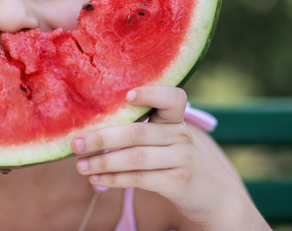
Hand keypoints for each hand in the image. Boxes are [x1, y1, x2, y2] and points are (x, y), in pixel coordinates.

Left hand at [72, 86, 267, 229]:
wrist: (215, 196)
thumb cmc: (178, 161)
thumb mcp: (169, 140)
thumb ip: (142, 130)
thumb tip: (91, 129)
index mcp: (175, 119)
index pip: (172, 98)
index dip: (151, 94)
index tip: (127, 96)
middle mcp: (180, 135)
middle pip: (136, 132)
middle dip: (101, 137)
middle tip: (75, 142)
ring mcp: (181, 159)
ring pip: (134, 158)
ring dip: (103, 162)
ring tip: (80, 165)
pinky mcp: (178, 182)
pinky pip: (139, 179)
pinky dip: (114, 179)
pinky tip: (97, 179)